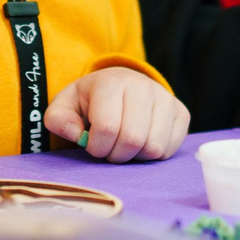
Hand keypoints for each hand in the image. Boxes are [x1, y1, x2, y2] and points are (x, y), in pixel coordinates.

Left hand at [43, 66, 188, 162]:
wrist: (122, 85)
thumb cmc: (91, 100)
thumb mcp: (65, 105)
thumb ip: (58, 119)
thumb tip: (76, 133)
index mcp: (112, 82)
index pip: (107, 127)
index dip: (96, 147)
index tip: (92, 144)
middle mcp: (143, 86)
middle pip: (132, 140)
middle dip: (116, 154)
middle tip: (109, 149)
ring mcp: (166, 98)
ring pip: (153, 147)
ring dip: (135, 156)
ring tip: (125, 145)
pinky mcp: (181, 113)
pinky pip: (169, 149)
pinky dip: (153, 155)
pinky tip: (142, 143)